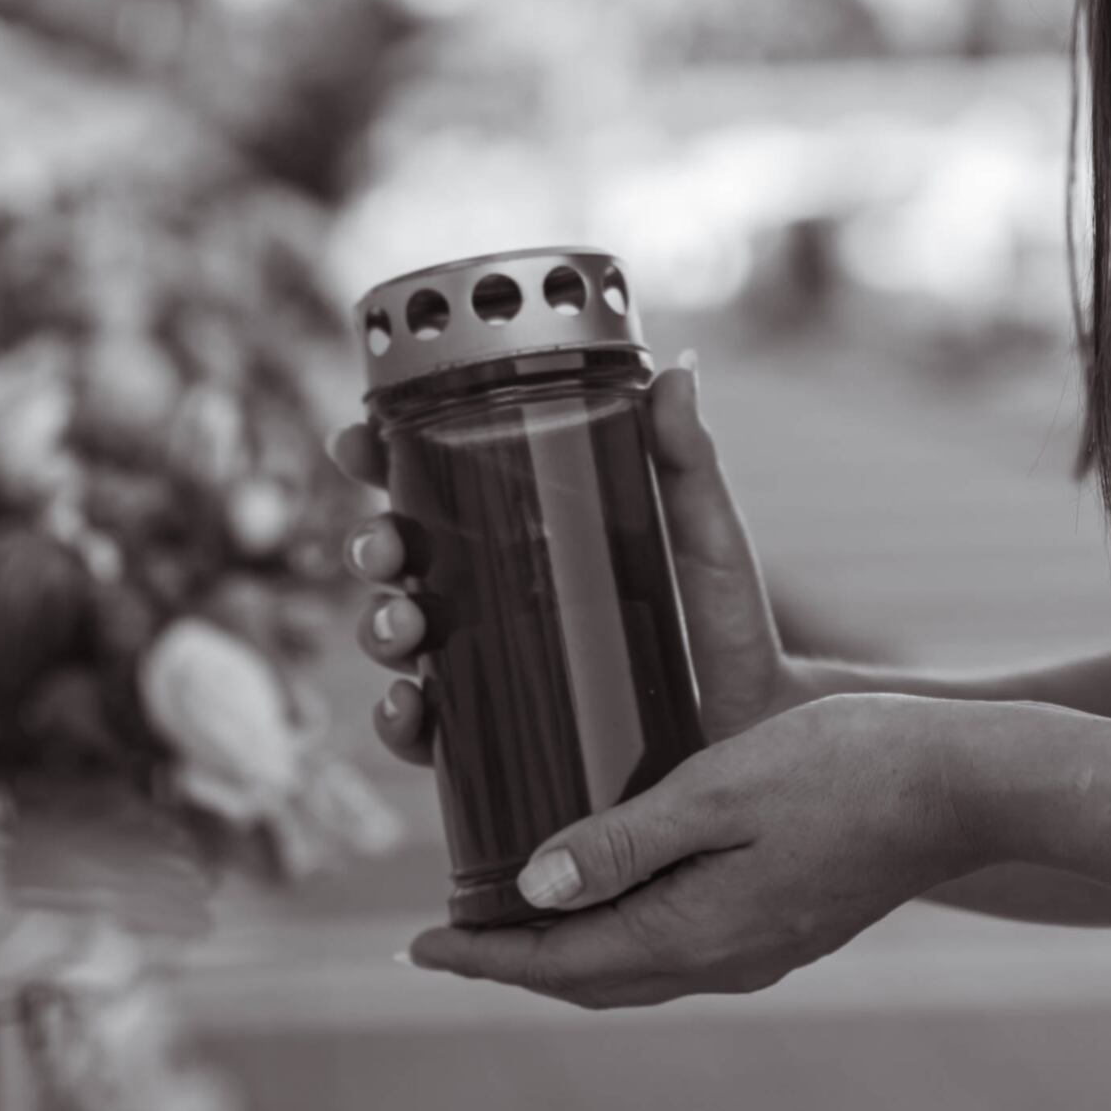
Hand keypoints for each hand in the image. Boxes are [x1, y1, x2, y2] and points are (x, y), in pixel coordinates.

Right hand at [331, 359, 809, 769]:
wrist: (756, 727)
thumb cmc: (726, 623)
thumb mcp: (704, 533)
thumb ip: (689, 459)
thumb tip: (679, 372)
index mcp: (526, 536)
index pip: (435, 490)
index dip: (381, 462)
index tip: (354, 441)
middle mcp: (497, 600)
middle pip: (401, 565)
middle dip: (373, 550)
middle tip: (383, 550)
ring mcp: (496, 669)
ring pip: (403, 642)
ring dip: (379, 628)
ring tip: (404, 626)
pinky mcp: (505, 738)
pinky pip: (430, 734)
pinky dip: (401, 722)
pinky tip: (410, 708)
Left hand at [405, 692, 983, 1005]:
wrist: (969, 786)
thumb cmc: (848, 766)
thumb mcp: (721, 788)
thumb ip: (626, 840)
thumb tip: (534, 887)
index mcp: (696, 933)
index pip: (560, 963)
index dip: (481, 954)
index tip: (415, 944)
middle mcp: (724, 961)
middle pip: (591, 980)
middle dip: (514, 963)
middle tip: (448, 938)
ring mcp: (761, 951)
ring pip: (636, 967)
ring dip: (569, 950)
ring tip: (514, 917)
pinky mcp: (786, 927)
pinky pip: (679, 948)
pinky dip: (623, 932)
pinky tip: (612, 893)